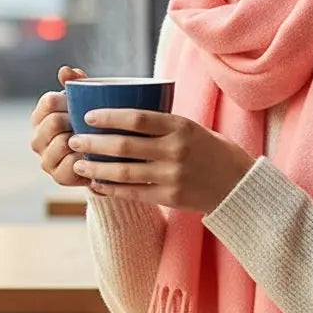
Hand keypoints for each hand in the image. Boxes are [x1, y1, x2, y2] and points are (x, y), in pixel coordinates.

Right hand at [30, 66, 88, 185]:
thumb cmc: (94, 125)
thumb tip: (66, 70)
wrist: (108, 158)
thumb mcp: (87, 102)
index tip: (83, 104)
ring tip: (94, 140)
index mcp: (40, 118)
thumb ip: (76, 84)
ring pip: (63, 142)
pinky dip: (85, 158)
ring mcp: (46, 160)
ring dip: (81, 140)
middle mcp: (37, 140)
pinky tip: (94, 156)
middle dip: (75, 121)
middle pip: (54, 121)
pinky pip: (72, 163)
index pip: (49, 101)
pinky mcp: (59, 177)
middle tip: (92, 123)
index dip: (69, 101)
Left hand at [68, 109, 255, 214]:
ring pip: (124, 172)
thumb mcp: (193, 127)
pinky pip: (133, 193)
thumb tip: (122, 114)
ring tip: (79, 164)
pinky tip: (96, 185)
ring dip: (96, 169)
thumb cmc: (212, 150)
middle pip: (124, 145)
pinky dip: (111, 189)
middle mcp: (176, 150)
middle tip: (74, 139)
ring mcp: (172, 176)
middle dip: (93, 143)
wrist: (239, 184)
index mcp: (181, 126)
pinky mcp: (171, 197)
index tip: (88, 116)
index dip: (109, 116)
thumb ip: (163, 124)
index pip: (137, 118)